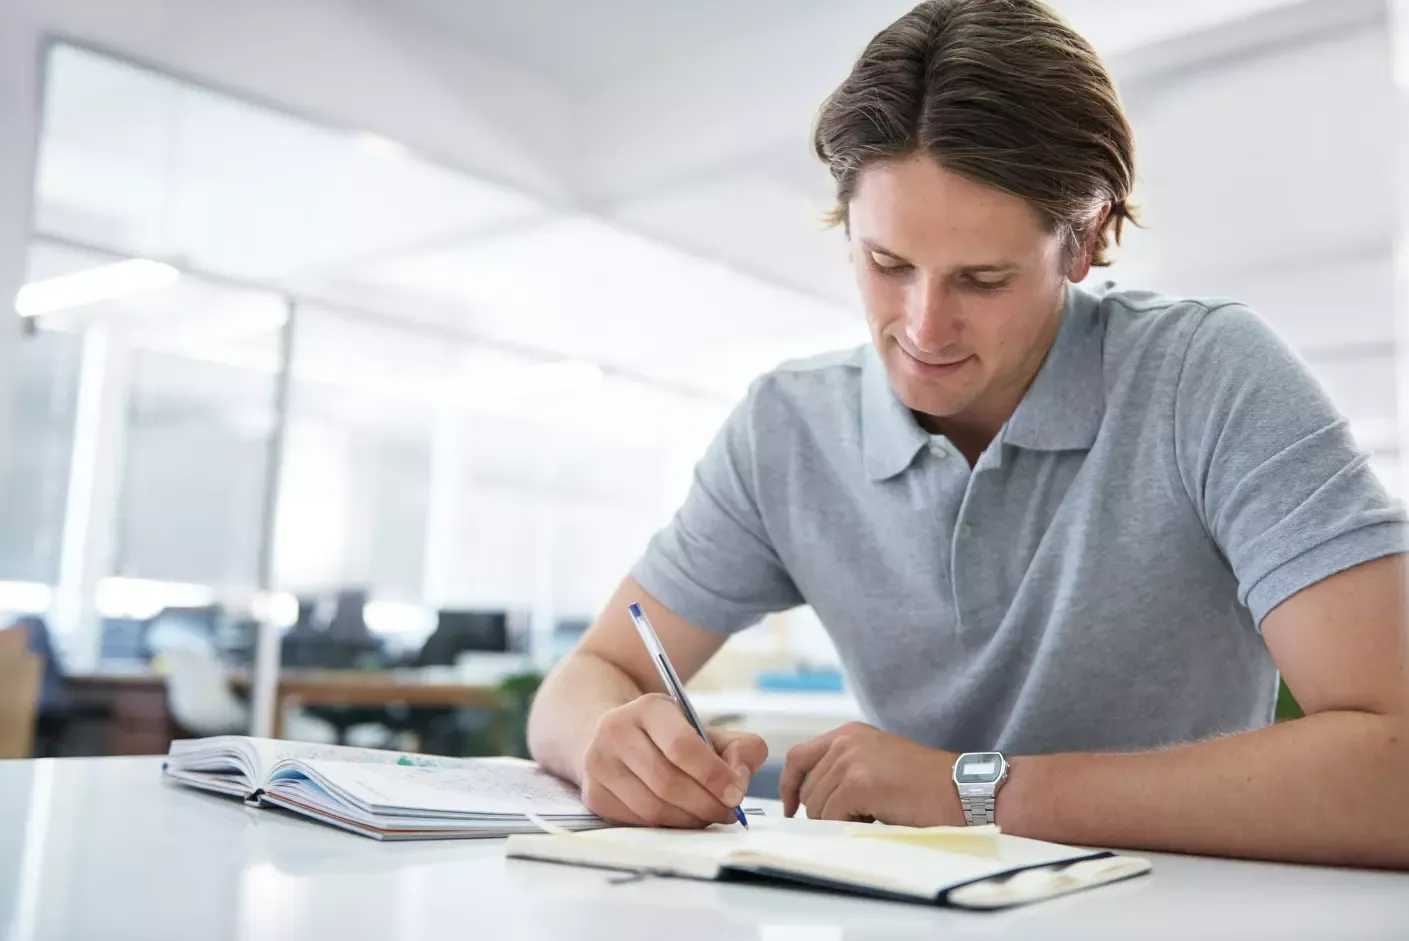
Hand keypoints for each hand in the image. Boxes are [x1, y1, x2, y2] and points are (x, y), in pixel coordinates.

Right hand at [580, 693, 767, 827]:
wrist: (615, 737)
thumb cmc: (669, 737)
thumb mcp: (705, 729)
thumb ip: (738, 748)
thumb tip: (740, 780)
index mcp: (648, 708)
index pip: (682, 746)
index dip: (713, 775)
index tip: (737, 794)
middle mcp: (616, 732)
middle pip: (667, 782)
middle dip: (706, 804)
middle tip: (729, 812)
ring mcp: (599, 765)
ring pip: (652, 808)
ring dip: (689, 820)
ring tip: (709, 816)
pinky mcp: (593, 795)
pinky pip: (638, 823)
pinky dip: (667, 827)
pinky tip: (682, 818)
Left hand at [780, 722, 961, 825]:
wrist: (960, 790)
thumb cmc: (926, 785)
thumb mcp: (878, 762)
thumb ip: (845, 770)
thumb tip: (813, 800)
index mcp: (848, 733)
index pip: (798, 757)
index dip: (790, 786)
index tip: (792, 810)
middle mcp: (845, 741)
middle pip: (807, 788)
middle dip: (824, 813)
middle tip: (858, 818)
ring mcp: (850, 760)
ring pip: (817, 806)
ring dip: (839, 821)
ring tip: (873, 815)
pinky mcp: (858, 782)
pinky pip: (831, 815)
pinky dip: (847, 826)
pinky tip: (874, 820)